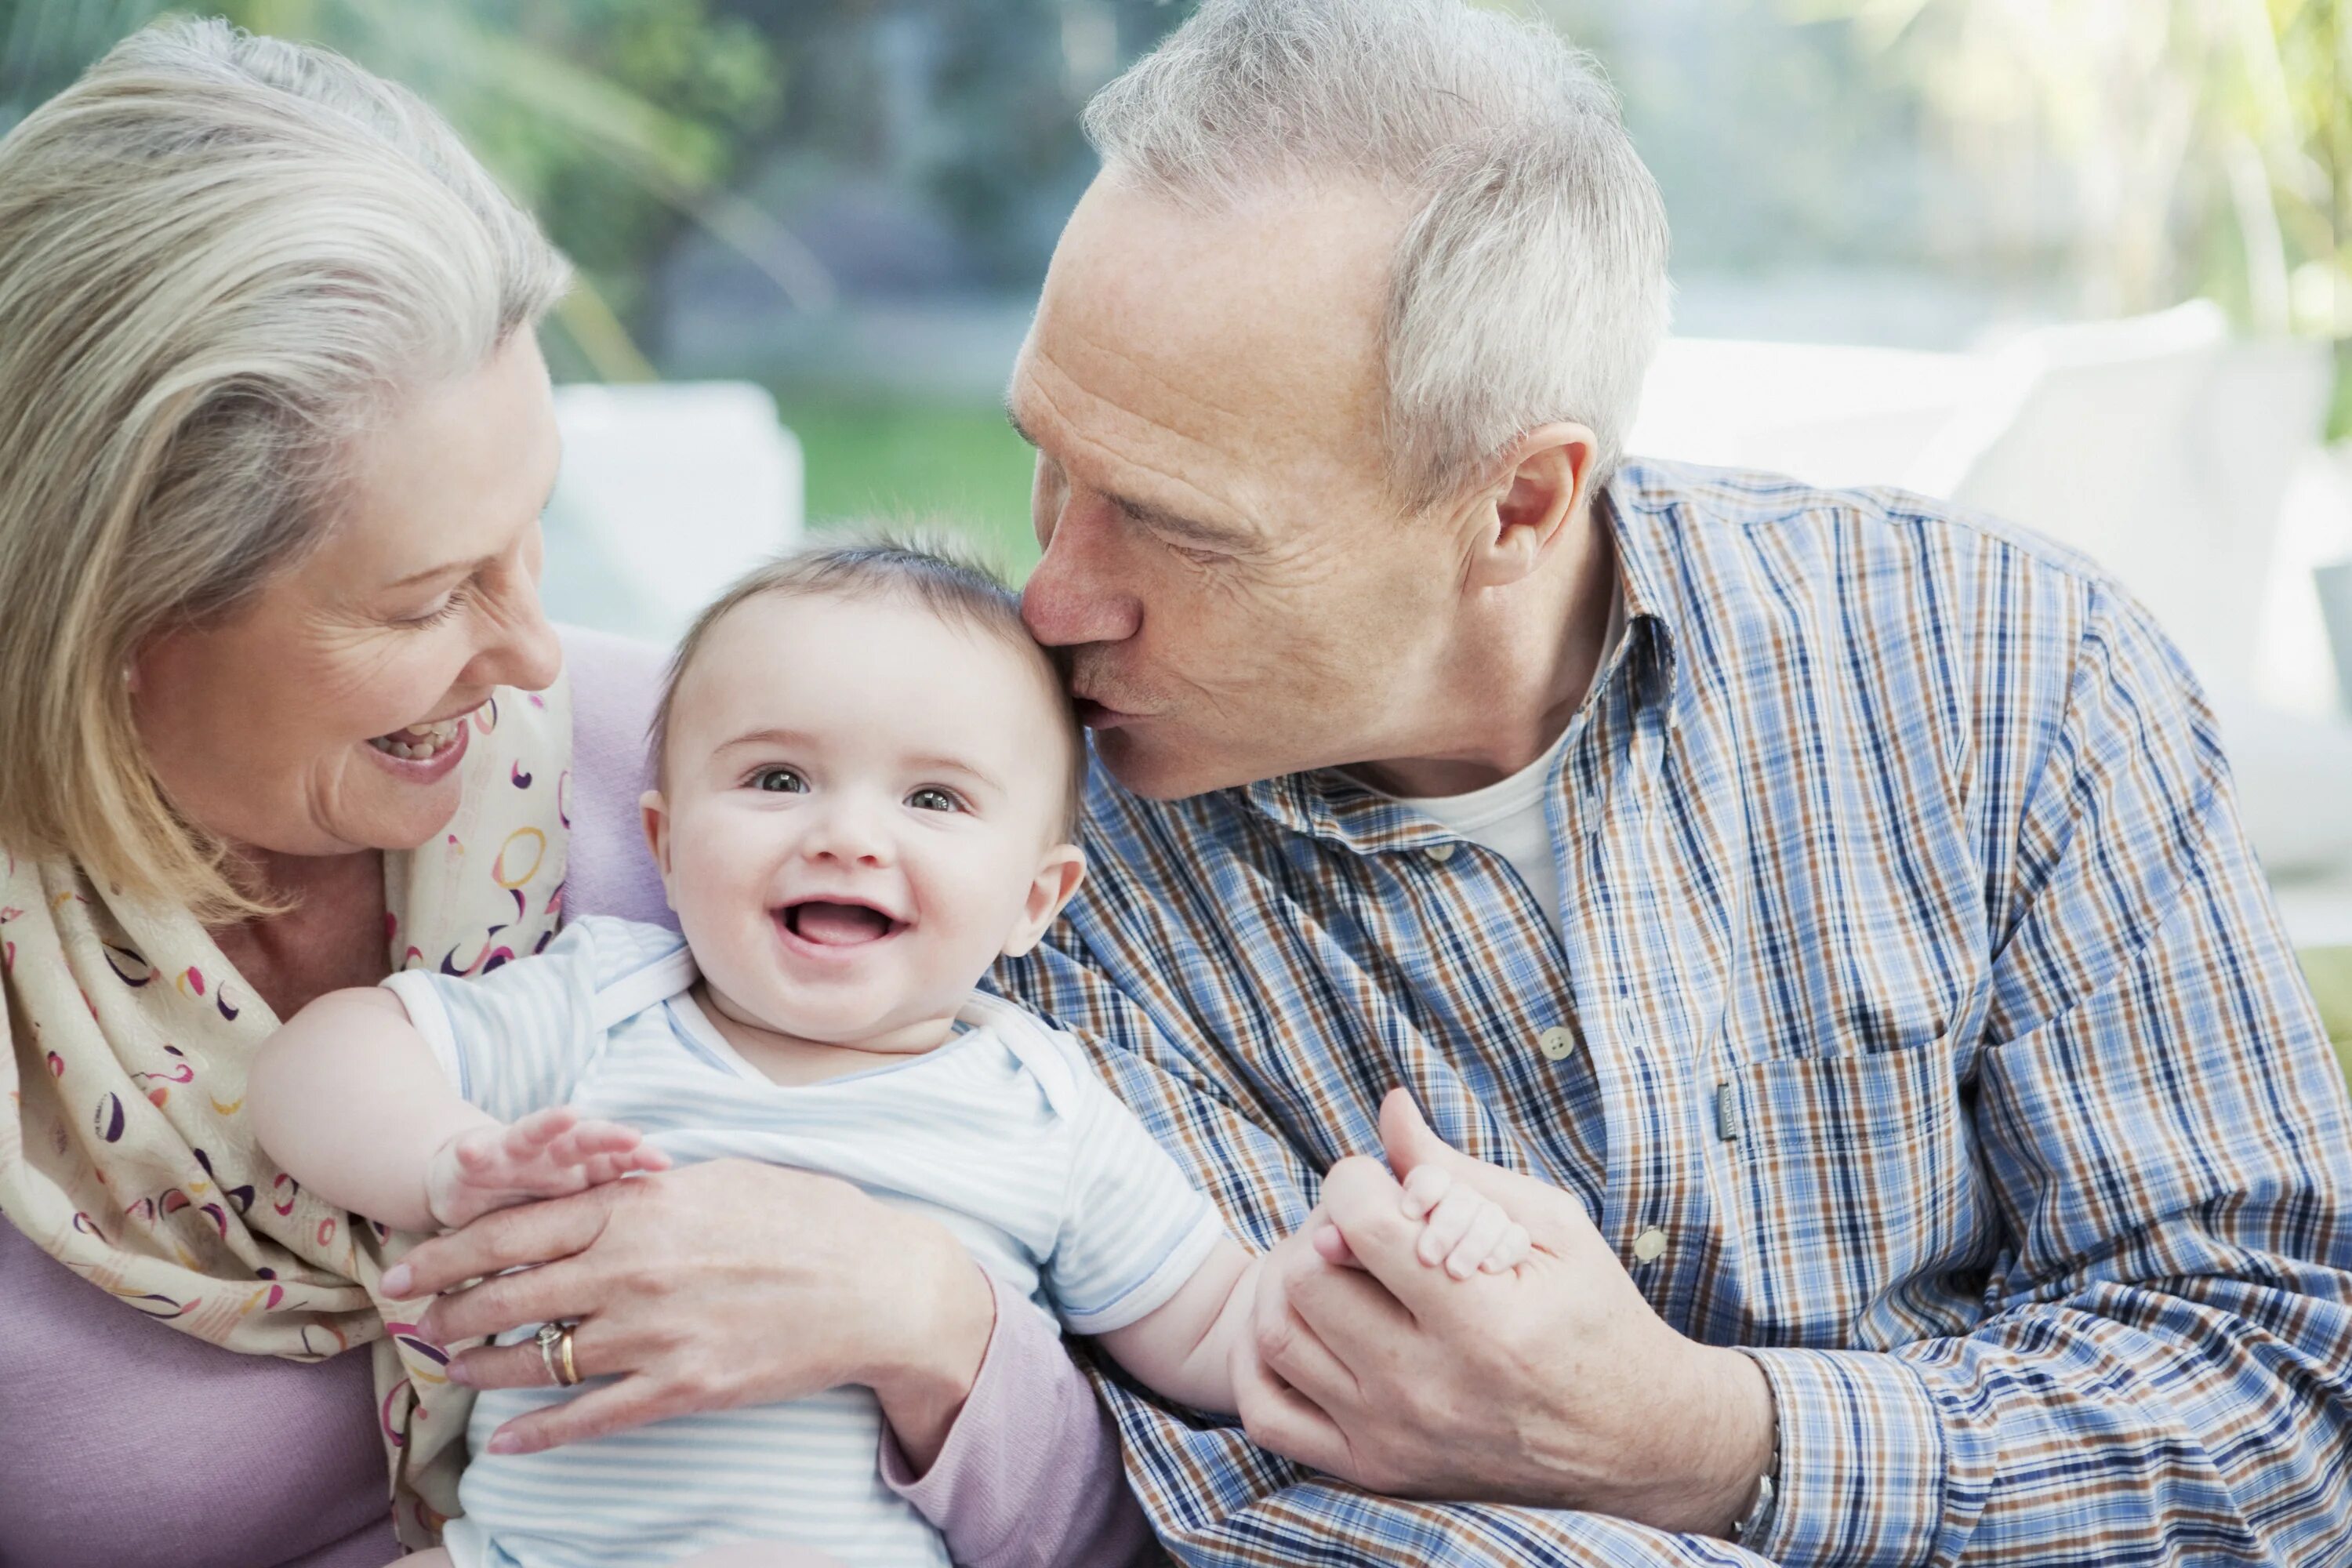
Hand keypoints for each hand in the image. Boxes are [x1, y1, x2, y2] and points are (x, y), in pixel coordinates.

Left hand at [380, 1158, 995, 1465]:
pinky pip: (592, 1416)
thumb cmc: (805, 1220)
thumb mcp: (718, 1179)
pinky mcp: (683, 1387)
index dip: (450, 1252)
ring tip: (451, 1372)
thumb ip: (646, 1189)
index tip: (409, 1268)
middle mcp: (633, 1270)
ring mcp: (656, 1333)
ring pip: (540, 1359)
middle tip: (408, 1324)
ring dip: (483, 1369)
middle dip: (447, 1311)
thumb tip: (596, 1190)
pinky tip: (505, 1441)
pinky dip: (539, 1433)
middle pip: (510, 1295)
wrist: (874, 1286)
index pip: (516, 1229)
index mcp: (639, 1209)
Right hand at [424, 1107, 670, 1229]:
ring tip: (566, 1117)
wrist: (470, 1182)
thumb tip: (650, 1272)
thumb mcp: (570, 1222)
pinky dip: (474, 1150)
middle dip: (608, 1137)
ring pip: (535, 1133)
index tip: (662, 1161)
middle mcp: (552, 1155)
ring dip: (549, 1124)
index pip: (615, 1162)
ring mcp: (514, 1152)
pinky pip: (476, 1152)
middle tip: (631, 1137)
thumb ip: (604, 1236)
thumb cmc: (531, 1207)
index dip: (637, 1160)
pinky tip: (472, 1151)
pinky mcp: (475, 1156)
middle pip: (585, 1141)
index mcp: (581, 1172)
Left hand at [1233, 1089, 1774, 1536]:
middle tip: (1361, 1226)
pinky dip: (1261, 1360)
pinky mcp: (1373, 1470)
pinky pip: (1266, 1413)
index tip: (1383, 1184)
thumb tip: (1388, 1107)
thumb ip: (1459, 1170)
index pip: (1359, 1224)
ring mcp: (1393, 1437)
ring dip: (1292, 1284)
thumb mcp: (1551, 1229)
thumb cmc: (1595, 1318)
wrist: (1632, 1441)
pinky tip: (1304, 1325)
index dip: (1358, 1181)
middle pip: (1306, 1276)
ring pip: (1276, 1336)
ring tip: (1336, 1270)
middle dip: (1323, 1227)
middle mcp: (1427, 1387)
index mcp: (1482, 1321)